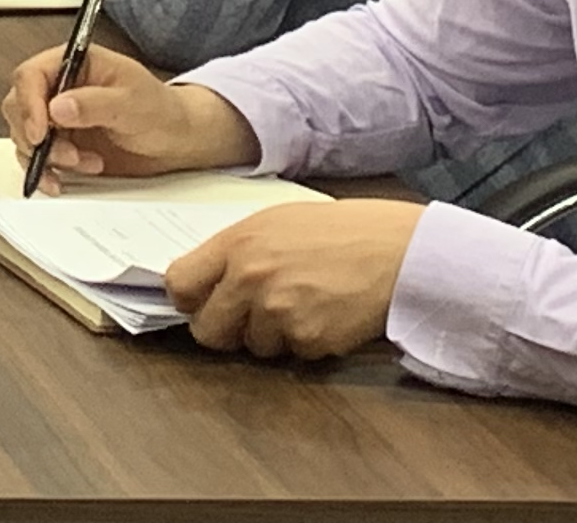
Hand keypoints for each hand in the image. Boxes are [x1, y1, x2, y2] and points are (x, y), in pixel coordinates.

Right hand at [3, 40, 260, 180]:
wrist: (178, 141)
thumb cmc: (162, 111)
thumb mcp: (133, 102)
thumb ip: (95, 104)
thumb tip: (57, 107)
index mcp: (72, 64)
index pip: (30, 76)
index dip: (28, 103)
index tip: (39, 132)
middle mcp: (58, 88)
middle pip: (19, 106)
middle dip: (36, 135)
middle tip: (67, 155)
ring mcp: (57, 118)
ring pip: (24, 135)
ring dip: (47, 156)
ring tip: (86, 164)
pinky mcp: (62, 144)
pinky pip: (37, 158)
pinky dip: (46, 172)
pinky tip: (64, 180)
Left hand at [166, 201, 419, 358]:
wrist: (396, 249)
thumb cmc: (336, 231)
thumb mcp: (273, 223)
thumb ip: (235, 251)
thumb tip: (206, 280)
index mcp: (236, 244)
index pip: (180, 283)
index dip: (188, 299)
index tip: (198, 303)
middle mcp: (250, 279)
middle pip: (208, 331)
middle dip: (224, 330)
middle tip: (246, 319)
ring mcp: (279, 312)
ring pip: (253, 347)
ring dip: (271, 336)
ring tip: (301, 304)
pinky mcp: (310, 339)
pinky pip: (292, 354)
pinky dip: (305, 343)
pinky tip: (325, 315)